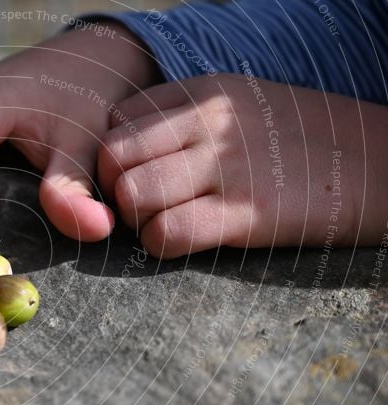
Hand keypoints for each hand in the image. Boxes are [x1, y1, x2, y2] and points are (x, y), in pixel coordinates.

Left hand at [98, 73, 387, 258]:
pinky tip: (183, 241)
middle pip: (112, 158)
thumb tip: (127, 156)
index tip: (138, 176)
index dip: (117, 158)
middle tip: (144, 206)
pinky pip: (165, 233)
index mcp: (204, 91)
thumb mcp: (240, 107)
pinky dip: (161, 245)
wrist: (382, 163)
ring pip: (131, 195)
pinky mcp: (244, 213)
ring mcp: (226, 165)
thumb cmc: (301, 142)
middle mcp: (208, 122)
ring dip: (138, 220)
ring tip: (166, 222)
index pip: (117, 123)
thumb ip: (183, 121)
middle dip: (116, 190)